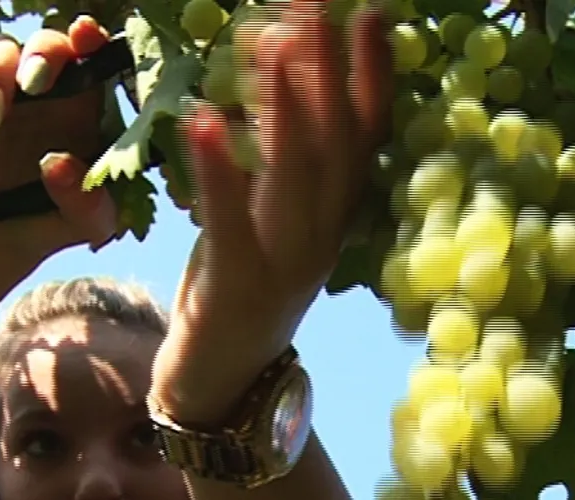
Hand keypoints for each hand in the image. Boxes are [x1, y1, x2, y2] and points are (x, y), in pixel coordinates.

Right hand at [0, 16, 117, 258]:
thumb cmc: (53, 222)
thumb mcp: (87, 225)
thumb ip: (86, 201)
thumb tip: (55, 164)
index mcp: (86, 109)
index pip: (94, 60)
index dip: (90, 39)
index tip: (83, 33)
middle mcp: (48, 91)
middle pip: (47, 42)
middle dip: (42, 52)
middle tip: (34, 85)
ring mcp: (6, 91)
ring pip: (1, 46)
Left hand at [151, 0, 390, 423]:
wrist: (220, 387)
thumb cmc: (240, 290)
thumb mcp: (269, 221)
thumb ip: (280, 164)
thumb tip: (283, 82)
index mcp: (334, 217)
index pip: (365, 137)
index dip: (372, 74)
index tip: (370, 12)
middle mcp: (323, 235)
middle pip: (336, 142)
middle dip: (329, 67)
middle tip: (318, 3)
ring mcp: (286, 263)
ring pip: (295, 175)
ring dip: (285, 103)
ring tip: (272, 38)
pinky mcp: (237, 286)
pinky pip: (232, 222)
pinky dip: (219, 170)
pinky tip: (203, 116)